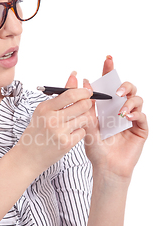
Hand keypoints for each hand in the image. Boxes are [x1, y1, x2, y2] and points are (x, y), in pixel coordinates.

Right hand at [16, 85, 92, 174]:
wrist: (28, 157)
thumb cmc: (36, 133)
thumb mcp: (43, 112)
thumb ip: (60, 96)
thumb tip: (74, 76)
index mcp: (45, 108)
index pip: (70, 94)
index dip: (83, 91)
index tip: (87, 92)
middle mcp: (52, 118)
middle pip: (82, 105)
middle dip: (88, 104)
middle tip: (86, 105)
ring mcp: (60, 131)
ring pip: (85, 118)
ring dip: (83, 118)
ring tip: (75, 121)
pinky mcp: (66, 143)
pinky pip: (82, 132)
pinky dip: (80, 131)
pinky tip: (71, 133)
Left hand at [65, 57, 147, 179]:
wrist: (105, 168)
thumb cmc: (96, 148)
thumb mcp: (86, 124)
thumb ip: (85, 105)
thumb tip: (84, 82)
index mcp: (106, 106)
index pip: (109, 84)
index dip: (109, 70)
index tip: (108, 58)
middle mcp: (120, 109)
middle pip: (127, 88)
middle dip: (123, 85)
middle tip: (115, 92)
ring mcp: (131, 118)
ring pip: (137, 99)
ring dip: (129, 101)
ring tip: (120, 111)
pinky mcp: (140, 129)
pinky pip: (142, 116)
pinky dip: (135, 114)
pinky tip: (127, 118)